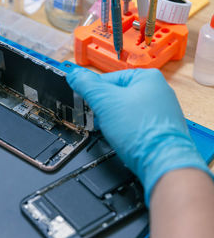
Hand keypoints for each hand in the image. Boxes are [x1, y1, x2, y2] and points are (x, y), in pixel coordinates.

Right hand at [67, 68, 212, 205]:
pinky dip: (124, 130)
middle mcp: (157, 91)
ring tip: (110, 130)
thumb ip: (87, 86)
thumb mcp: (105, 102)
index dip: (93, 93)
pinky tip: (121, 137)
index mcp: (147, 77)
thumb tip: (74, 75)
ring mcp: (160, 111)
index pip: (107, 79)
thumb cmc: (141, 131)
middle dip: (103, 109)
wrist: (162, 161)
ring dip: (112, 120)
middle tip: (97, 119)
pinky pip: (134, 124)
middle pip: (116, 95)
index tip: (85, 103)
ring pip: (124, 111)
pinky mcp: (159, 128)